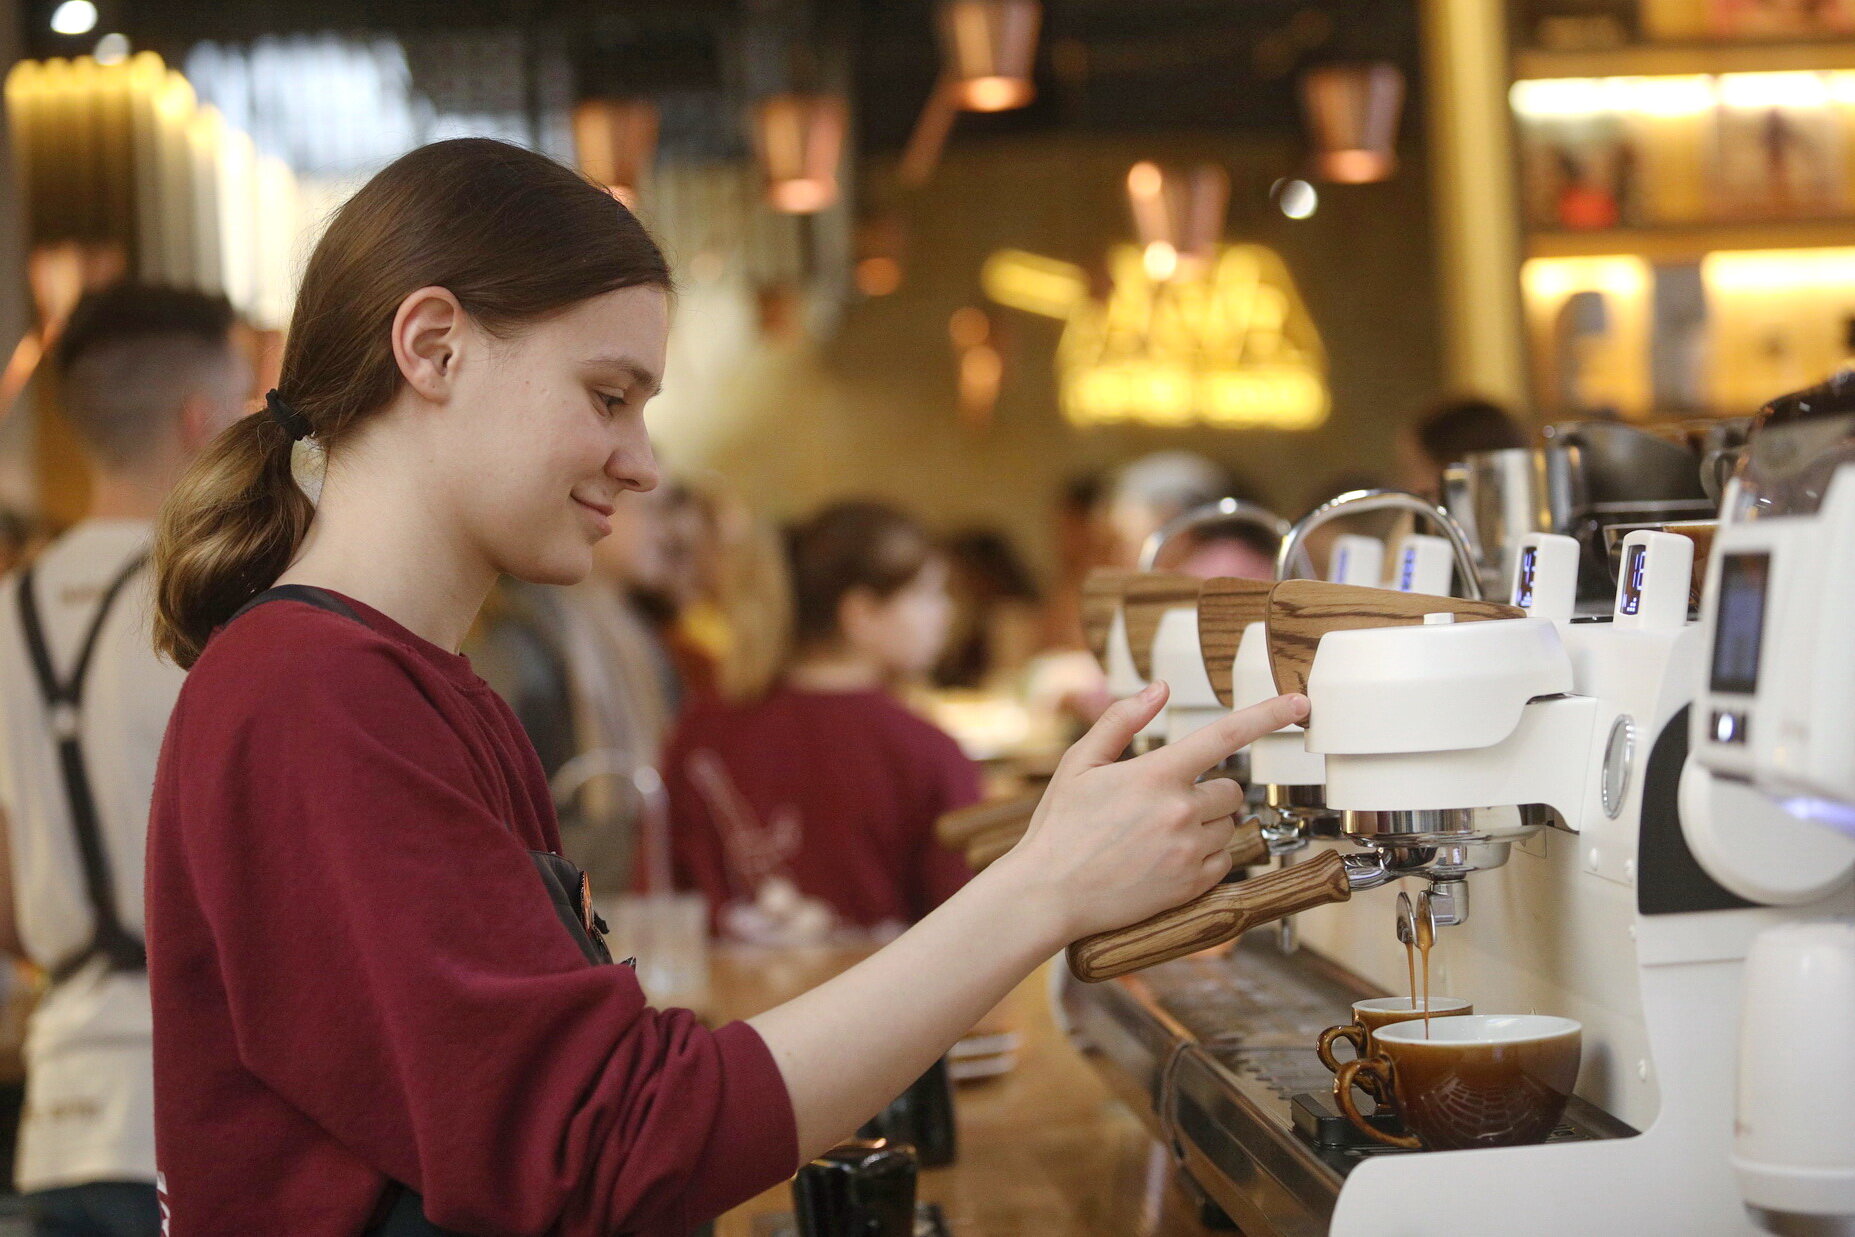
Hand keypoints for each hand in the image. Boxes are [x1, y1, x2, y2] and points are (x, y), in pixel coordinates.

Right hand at [993, 682, 1308, 943]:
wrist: (1049, 893)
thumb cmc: (1060, 826)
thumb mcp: (1080, 762)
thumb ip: (1122, 720)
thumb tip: (1160, 689)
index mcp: (1156, 774)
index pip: (1225, 735)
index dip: (1268, 714)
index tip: (1299, 703)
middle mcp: (1180, 811)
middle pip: (1232, 788)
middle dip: (1210, 790)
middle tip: (1169, 802)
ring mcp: (1190, 850)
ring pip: (1231, 824)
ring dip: (1210, 823)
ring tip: (1163, 833)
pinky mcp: (1193, 884)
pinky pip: (1225, 859)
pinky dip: (1207, 854)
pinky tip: (1169, 857)